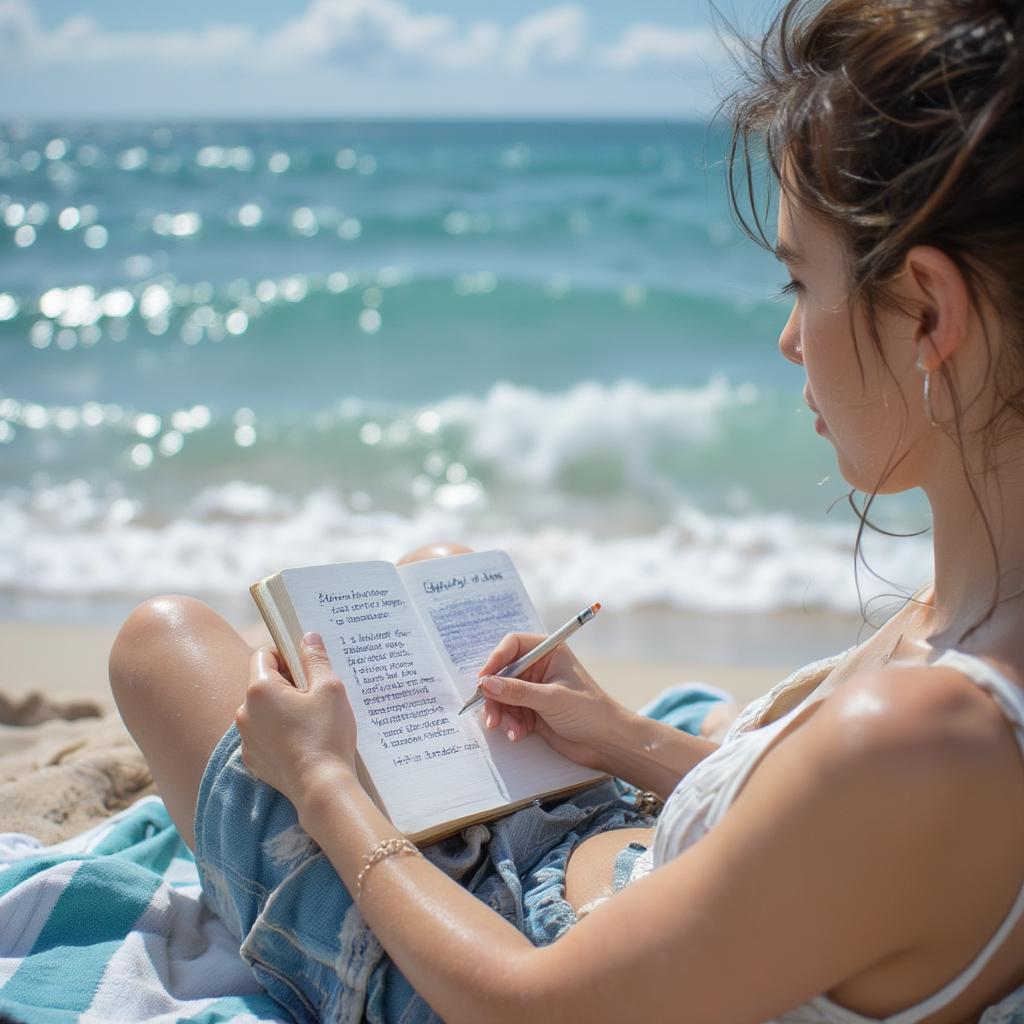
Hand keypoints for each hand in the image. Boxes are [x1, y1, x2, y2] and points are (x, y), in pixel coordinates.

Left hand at [235, 632, 357, 808]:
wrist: (321, 788)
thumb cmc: (326, 735)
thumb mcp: (329, 688)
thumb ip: (315, 658)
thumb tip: (307, 637)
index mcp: (260, 690)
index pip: (264, 654)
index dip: (286, 654)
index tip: (308, 665)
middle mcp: (244, 712)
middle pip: (263, 682)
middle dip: (288, 682)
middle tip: (316, 693)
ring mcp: (246, 738)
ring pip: (263, 709)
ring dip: (283, 707)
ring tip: (312, 719)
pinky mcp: (252, 759)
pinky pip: (263, 733)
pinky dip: (279, 731)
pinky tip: (303, 740)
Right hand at [477, 633, 626, 770]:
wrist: (608, 743)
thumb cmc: (590, 712)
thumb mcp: (551, 699)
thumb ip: (517, 691)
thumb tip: (486, 684)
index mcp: (549, 652)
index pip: (513, 645)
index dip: (496, 659)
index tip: (483, 679)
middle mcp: (540, 668)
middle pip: (503, 673)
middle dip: (495, 694)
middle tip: (490, 714)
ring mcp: (536, 690)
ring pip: (503, 696)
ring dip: (502, 713)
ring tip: (510, 729)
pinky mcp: (534, 711)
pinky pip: (511, 713)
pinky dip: (511, 724)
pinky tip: (519, 735)